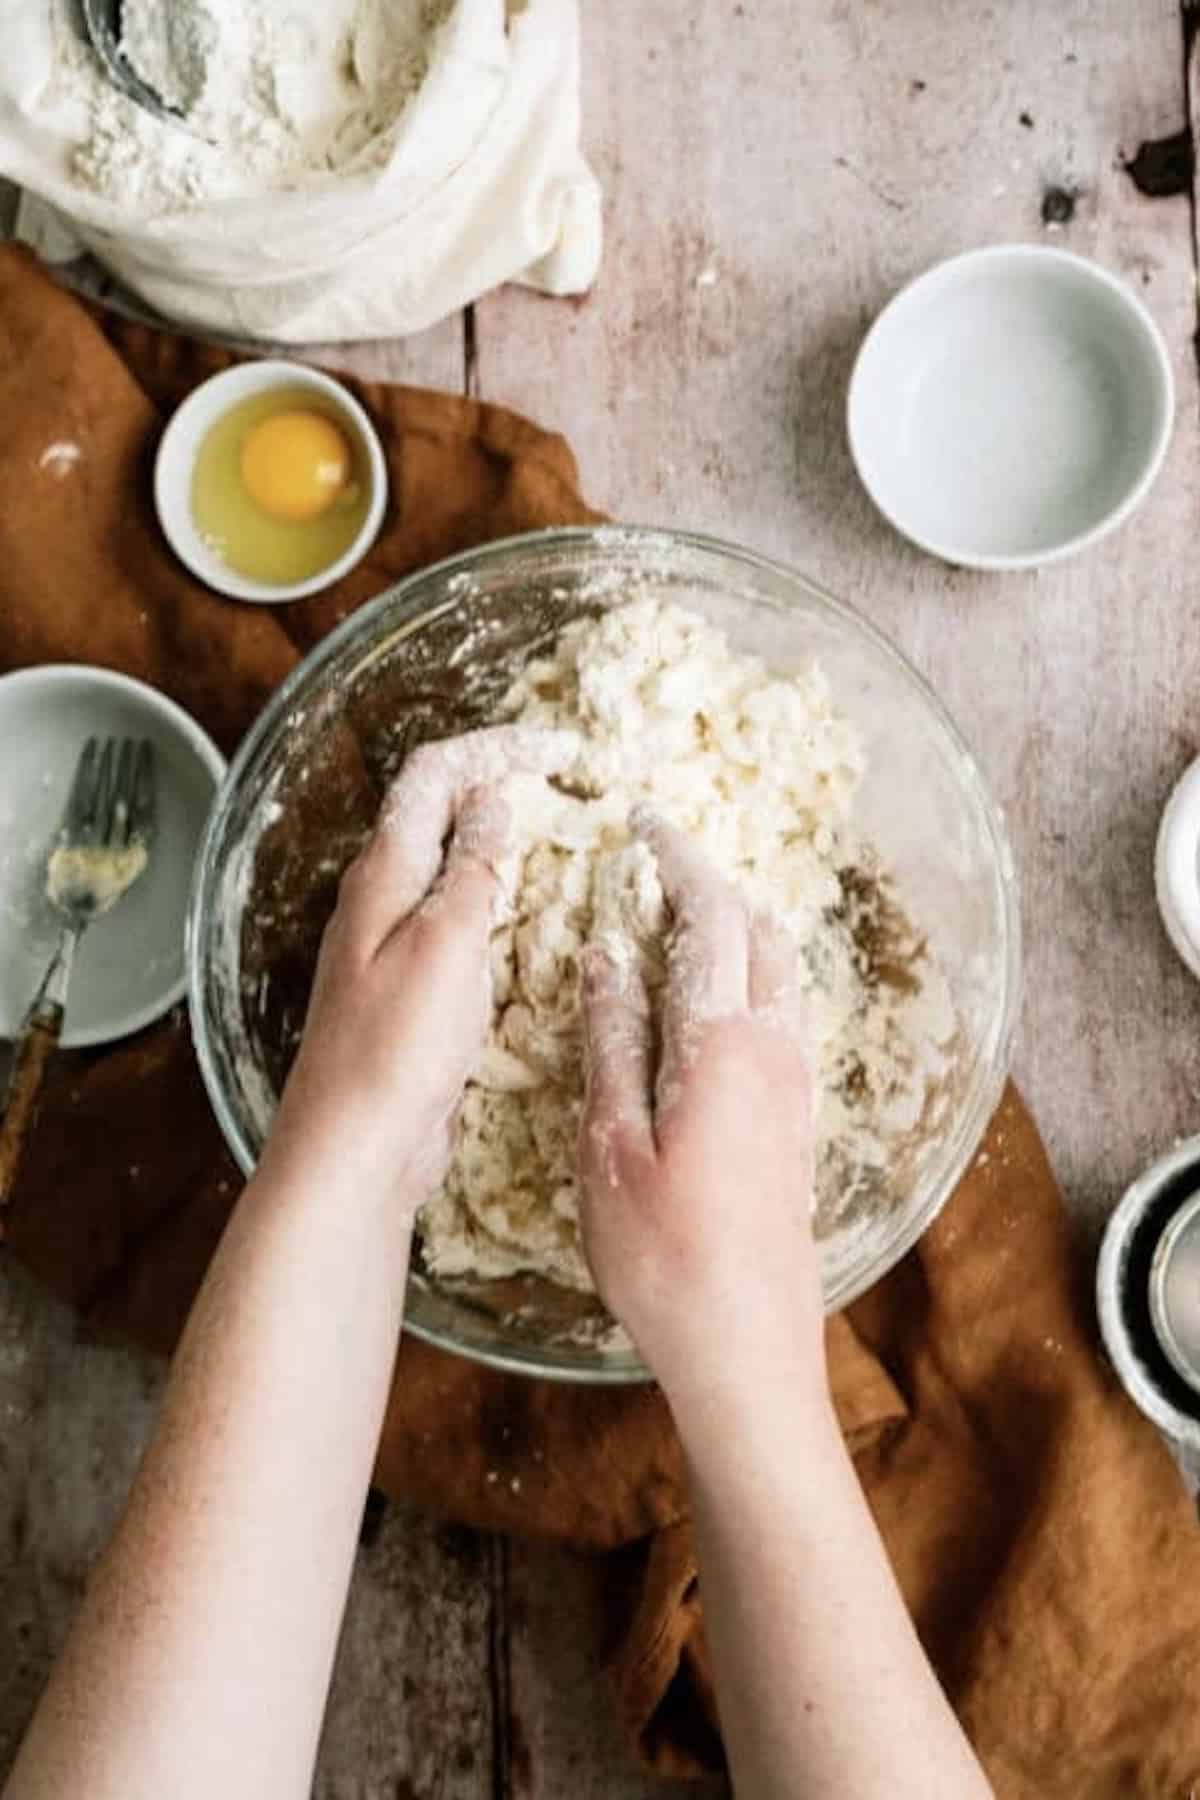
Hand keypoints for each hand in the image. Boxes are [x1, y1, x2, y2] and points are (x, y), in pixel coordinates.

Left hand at [264, 728, 568, 1217]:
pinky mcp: (408, 992)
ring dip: (499, 844)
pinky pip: (454, 924)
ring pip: (447, 868)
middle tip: (565, 782)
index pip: (435, 776)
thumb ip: (471, 869)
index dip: (494, 748)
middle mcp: (381, 899)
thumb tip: (490, 802)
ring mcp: (391, 945)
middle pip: (437, 813)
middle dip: (499, 783)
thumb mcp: (446, 944)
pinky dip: (494, 904)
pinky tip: (525, 924)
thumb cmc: (395, 1048)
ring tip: (557, 839)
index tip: (558, 749)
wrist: (354, 1148)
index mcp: (384, 873)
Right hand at [578, 814, 823, 1416]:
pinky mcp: (801, 1126)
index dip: (681, 860)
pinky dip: (749, 984)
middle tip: (659, 870)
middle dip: (714, 887)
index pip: (712, 917)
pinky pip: (783, 1021)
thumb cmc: (665, 1259)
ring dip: (737, 934)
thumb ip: (612, 1041)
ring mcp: (797, 1090)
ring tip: (678, 927)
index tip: (647, 823)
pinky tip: (709, 1012)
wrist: (749, 1353)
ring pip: (780, 977)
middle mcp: (777, 1053)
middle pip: (761, 934)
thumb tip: (606, 954)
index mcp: (725, 1044)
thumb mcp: (611, 1145)